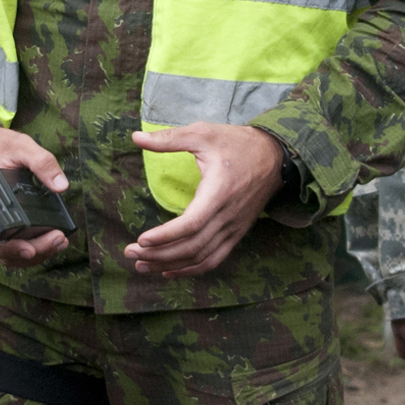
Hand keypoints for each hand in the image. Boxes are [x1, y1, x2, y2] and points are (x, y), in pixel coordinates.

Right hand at [0, 123, 69, 267]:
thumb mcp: (20, 146)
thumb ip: (41, 162)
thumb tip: (61, 186)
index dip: (15, 249)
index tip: (31, 249)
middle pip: (6, 251)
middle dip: (35, 251)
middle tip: (58, 240)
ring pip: (11, 252)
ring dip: (36, 253)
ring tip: (59, 242)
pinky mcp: (4, 222)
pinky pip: (14, 244)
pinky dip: (33, 247)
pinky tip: (52, 240)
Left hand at [124, 123, 282, 276]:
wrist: (275, 157)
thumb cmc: (237, 144)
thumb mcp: (203, 134)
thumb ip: (169, 139)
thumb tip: (136, 137)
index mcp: (218, 193)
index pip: (191, 224)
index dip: (166, 236)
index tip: (141, 240)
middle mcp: (227, 216)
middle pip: (192, 246)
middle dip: (159, 254)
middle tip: (130, 253)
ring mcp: (233, 228)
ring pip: (201, 257)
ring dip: (170, 265)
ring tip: (142, 264)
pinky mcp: (236, 234)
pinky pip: (213, 259)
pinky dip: (190, 269)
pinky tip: (168, 271)